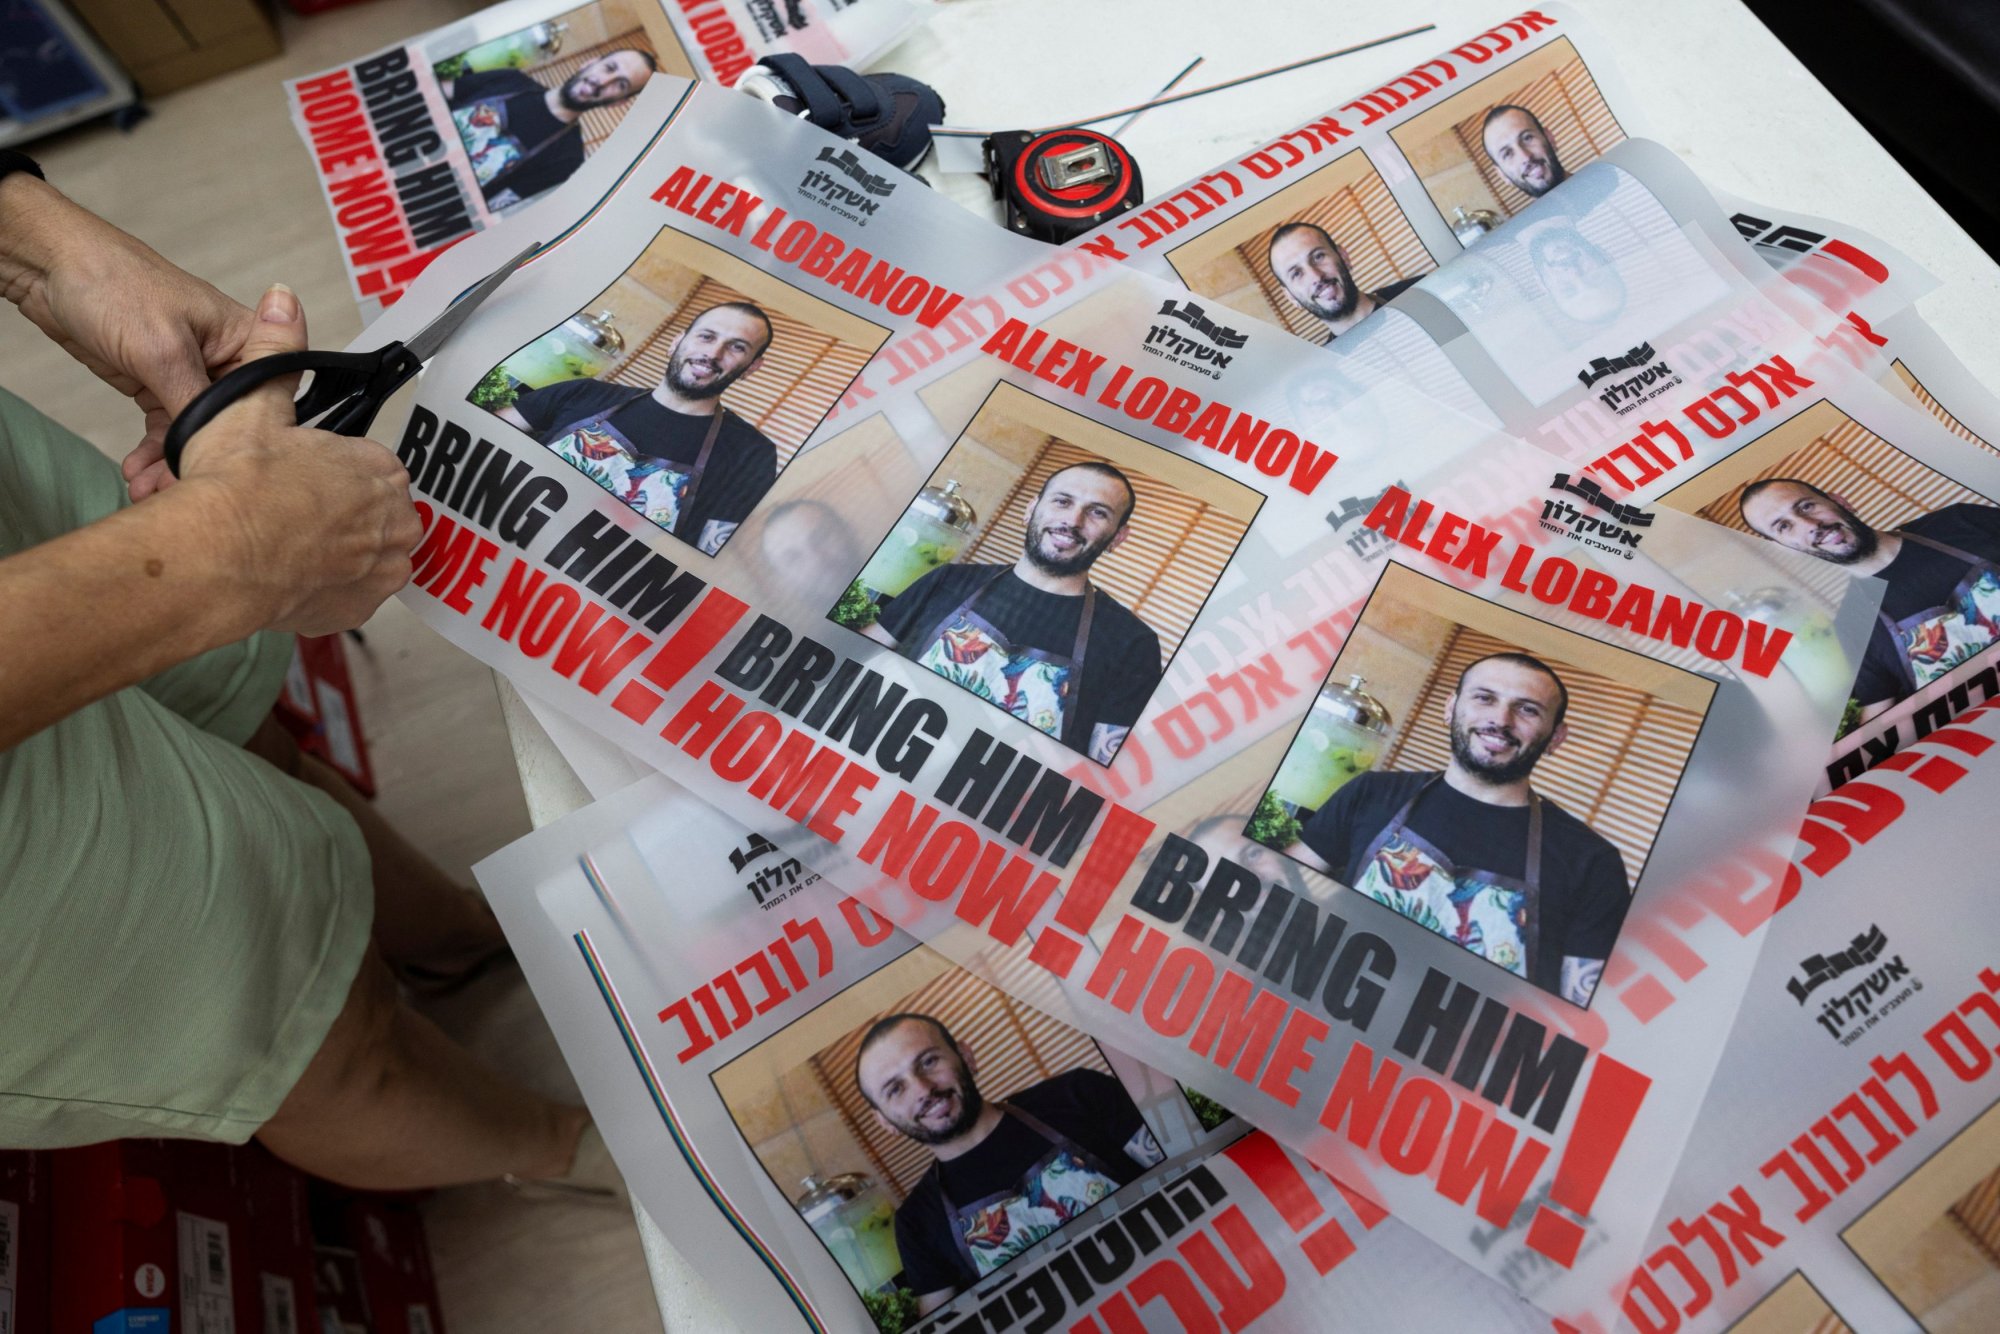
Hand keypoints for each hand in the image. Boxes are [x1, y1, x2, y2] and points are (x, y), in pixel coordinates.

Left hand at [0, 176, 261, 500]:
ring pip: (195, 431)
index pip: (270, 398)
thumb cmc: (113, 281)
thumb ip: (200, 400)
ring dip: (171, 463)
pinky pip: (168, 428)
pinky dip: (153, 452)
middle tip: (177, 489)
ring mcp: (191, 371)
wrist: (50, 267)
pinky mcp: (159, 382)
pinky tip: (138, 470)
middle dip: (203, 458)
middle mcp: (225, 356)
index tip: (228, 469)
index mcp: (245, 337)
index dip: (253, 438)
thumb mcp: (162, 351)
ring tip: (147, 487)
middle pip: (230, 422)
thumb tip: (233, 441)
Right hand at [174, 285, 421, 635]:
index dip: (336, 470)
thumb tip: (284, 300)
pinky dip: (329, 587)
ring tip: (291, 543)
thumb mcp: (252, 404)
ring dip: (341, 550)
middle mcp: (395, 521)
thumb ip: (274, 353)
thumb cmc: (235, 486)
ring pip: (370, 555)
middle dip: (343, 510)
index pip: (374, 466)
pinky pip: (354, 594)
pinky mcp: (360, 608)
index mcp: (379, 469)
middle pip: (378, 512)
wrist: (216, 557)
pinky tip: (293, 575)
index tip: (306, 476)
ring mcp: (382, 569)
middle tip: (293, 510)